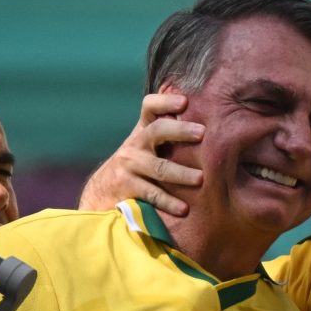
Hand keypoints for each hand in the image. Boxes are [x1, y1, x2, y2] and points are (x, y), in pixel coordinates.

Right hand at [78, 93, 204, 214]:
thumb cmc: (137, 168)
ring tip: (200, 179)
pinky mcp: (125, 187)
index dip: (166, 101)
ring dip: (181, 173)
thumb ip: (168, 137)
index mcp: (143, 131)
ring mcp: (129, 165)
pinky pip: (152, 194)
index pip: (150, 107)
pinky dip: (169, 202)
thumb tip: (208, 129)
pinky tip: (184, 209)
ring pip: (159, 167)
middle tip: (202, 133)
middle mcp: (135, 144)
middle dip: (181, 130)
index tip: (185, 101)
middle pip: (157, 130)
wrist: (102, 193)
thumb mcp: (148, 148)